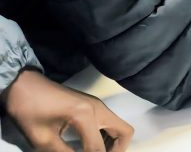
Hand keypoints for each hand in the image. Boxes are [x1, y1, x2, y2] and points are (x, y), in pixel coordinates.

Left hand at [2, 69, 132, 151]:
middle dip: (117, 150)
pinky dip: (107, 136)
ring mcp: (97, 104)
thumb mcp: (42, 139)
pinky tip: (90, 145)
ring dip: (112, 143)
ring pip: (119, 126)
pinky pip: (110, 122)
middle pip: (124, 132)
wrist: (24, 86)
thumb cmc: (29, 111)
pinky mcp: (93, 104)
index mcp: (85, 115)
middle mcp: (98, 108)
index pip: (98, 147)